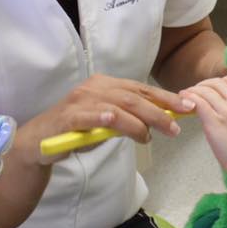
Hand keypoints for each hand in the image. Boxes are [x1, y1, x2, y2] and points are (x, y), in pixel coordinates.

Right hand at [19, 74, 195, 165]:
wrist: (38, 143)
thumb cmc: (77, 131)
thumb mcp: (108, 122)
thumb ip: (130, 118)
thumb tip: (161, 121)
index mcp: (107, 84)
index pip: (142, 89)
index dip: (166, 97)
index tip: (187, 107)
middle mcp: (95, 87)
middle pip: (133, 97)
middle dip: (158, 111)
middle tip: (176, 126)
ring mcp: (80, 101)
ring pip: (116, 106)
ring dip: (137, 121)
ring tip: (151, 135)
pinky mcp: (67, 117)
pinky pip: (87, 116)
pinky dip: (101, 116)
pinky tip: (113, 120)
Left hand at [181, 76, 226, 194]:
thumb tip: (214, 101)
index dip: (223, 80)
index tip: (213, 88)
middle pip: (218, 82)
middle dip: (204, 84)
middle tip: (195, 91)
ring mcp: (226, 112)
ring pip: (206, 90)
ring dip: (193, 90)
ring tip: (186, 94)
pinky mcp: (214, 122)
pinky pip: (199, 102)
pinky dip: (189, 98)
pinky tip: (184, 100)